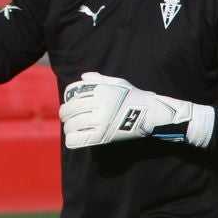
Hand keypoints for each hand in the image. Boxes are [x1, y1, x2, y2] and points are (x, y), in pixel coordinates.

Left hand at [59, 72, 193, 147]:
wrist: (152, 114)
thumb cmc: (136, 97)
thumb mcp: (119, 84)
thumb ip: (100, 79)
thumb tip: (83, 77)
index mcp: (101, 90)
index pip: (74, 94)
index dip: (68, 101)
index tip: (68, 105)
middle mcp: (99, 104)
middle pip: (70, 110)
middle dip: (65, 115)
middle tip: (66, 118)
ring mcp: (101, 120)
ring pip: (72, 125)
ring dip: (68, 128)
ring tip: (70, 130)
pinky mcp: (103, 135)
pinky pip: (78, 139)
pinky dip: (72, 140)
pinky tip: (73, 139)